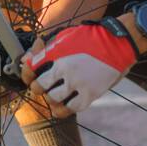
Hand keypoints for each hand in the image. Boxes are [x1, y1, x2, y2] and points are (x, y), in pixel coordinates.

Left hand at [19, 19, 137, 116]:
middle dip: (38, 87)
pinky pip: (71, 108)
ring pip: (53, 99)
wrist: (119, 42)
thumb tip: (29, 58)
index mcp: (56, 53)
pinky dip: (65, 108)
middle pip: (38, 87)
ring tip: (56, 94)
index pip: (30, 67)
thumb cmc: (92, 37)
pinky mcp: (90, 93)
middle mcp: (64, 69)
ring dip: (52, 98)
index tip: (32, 72)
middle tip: (42, 86)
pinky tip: (64, 106)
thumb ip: (47, 49)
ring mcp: (77, 82)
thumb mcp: (66, 36)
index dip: (27, 71)